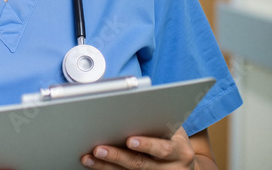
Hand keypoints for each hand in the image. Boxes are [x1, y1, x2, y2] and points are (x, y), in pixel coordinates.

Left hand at [81, 127, 203, 168]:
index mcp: (180, 151)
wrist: (183, 162)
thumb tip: (132, 106)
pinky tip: (94, 165)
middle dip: (118, 156)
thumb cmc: (173, 138)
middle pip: (141, 164)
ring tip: (88, 158)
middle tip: (99, 149)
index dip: (147, 145)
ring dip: (106, 166)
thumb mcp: (173, 129)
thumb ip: (156, 122)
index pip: (163, 149)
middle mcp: (171, 168)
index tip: (129, 140)